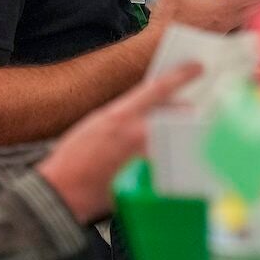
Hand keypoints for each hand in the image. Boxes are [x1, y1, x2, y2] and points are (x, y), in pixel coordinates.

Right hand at [38, 62, 203, 222]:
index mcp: (121, 114)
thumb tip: (147, 109)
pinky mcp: (149, 176)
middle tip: (188, 111)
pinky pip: (170, 162)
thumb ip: (125, 114)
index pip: (160, 87)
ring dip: (178, 135)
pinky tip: (166, 164)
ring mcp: (146, 156)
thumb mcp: (97, 123)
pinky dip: (170, 160)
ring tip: (174, 139)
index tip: (197, 68)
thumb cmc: (74, 159)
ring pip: (177, 137)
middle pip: (177, 114)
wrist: (62, 192)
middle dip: (183, 112)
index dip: (182, 75)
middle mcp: (136, 133)